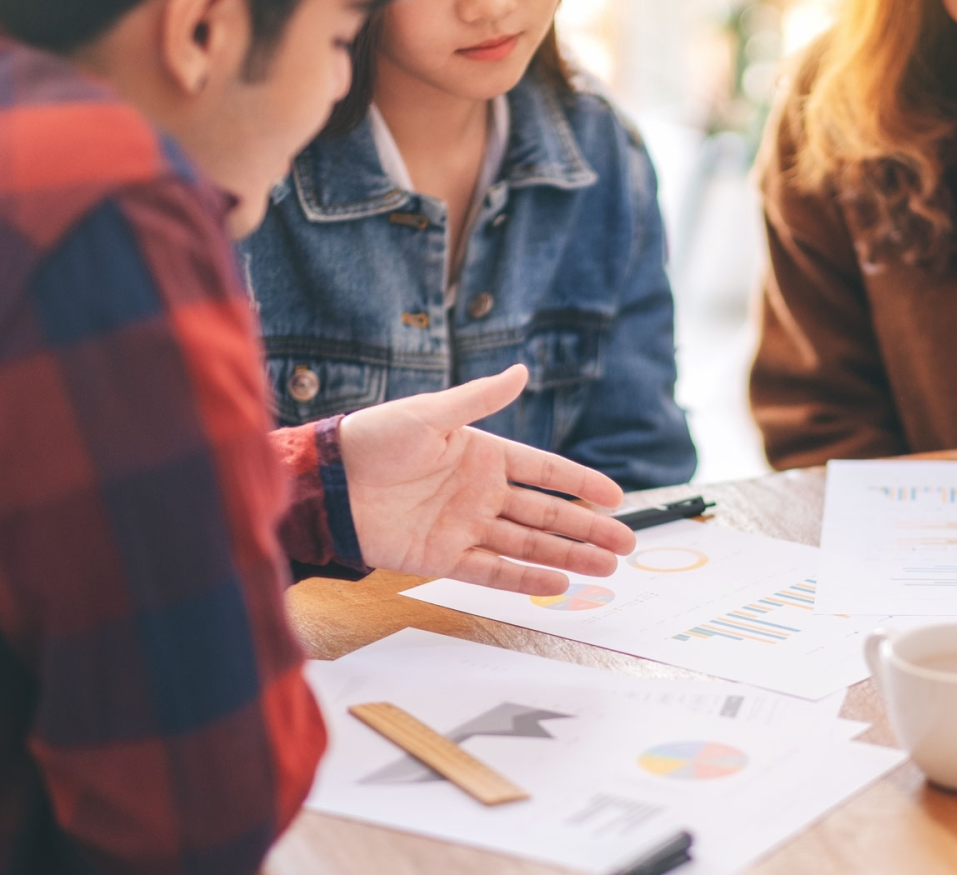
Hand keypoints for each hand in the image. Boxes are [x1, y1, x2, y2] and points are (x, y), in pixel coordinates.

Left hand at [338, 365, 635, 595]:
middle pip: (547, 515)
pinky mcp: (443, 556)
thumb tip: (521, 371)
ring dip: (568, 557)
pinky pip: (492, 570)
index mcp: (484, 455)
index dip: (581, 484)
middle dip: (588, 530)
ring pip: (528, 546)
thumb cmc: (375, 438)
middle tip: (626, 546)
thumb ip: (480, 399)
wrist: (329, 482)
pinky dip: (524, 579)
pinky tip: (558, 584)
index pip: (546, 472)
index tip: (616, 498)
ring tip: (606, 569)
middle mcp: (481, 493)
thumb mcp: (432, 413)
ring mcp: (465, 526)